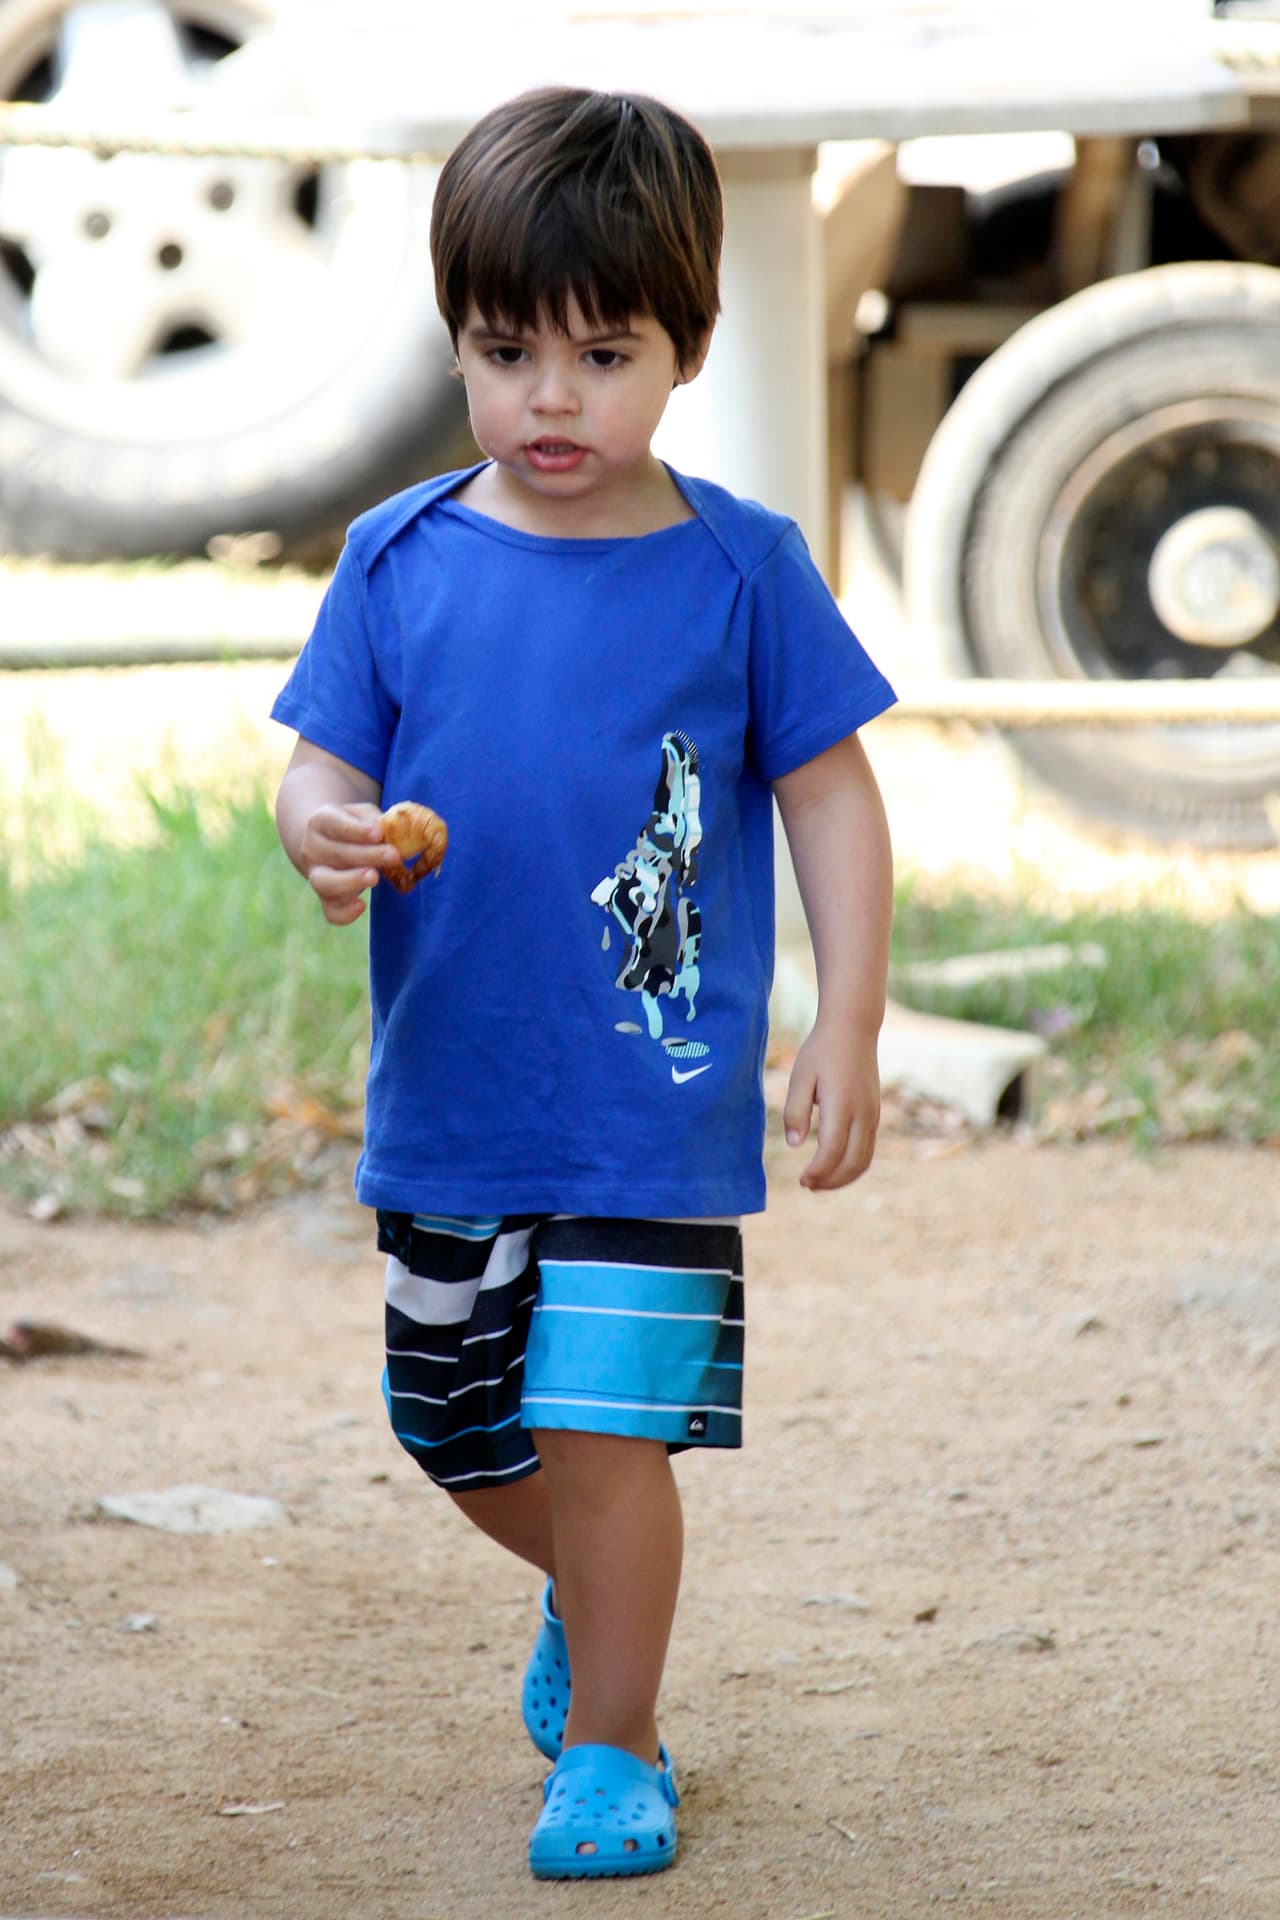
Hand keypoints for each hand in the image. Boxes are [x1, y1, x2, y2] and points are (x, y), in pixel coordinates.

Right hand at [298, 801, 398, 924]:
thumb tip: (396, 830)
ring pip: (326, 883)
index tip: (378, 833)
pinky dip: (344, 913)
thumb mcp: (363, 815)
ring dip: (351, 881)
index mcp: (320, 822)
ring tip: (375, 877)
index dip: (356, 830)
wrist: (329, 842)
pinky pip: (331, 911)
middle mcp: (313, 849)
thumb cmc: (354, 826)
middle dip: (367, 855)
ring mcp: (316, 875)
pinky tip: (361, 906)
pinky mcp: (326, 899)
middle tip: (393, 855)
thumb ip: (376, 821)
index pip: (335, 824)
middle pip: (336, 853)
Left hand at [782, 1018, 880, 1190]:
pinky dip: (853, 1165)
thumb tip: (794, 1144)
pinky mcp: (875, 1114)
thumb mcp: (801, 1076)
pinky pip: (868, 1149)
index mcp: (842, 1104)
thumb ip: (795, 1111)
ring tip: (819, 1182)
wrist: (854, 1028)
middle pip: (852, 1163)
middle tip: (807, 1185)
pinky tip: (834, 1166)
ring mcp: (872, 1115)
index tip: (802, 1180)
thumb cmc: (821, 1051)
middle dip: (831, 1181)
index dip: (817, 1172)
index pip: (831, 1151)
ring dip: (843, 1178)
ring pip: (864, 1160)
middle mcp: (863, 1114)